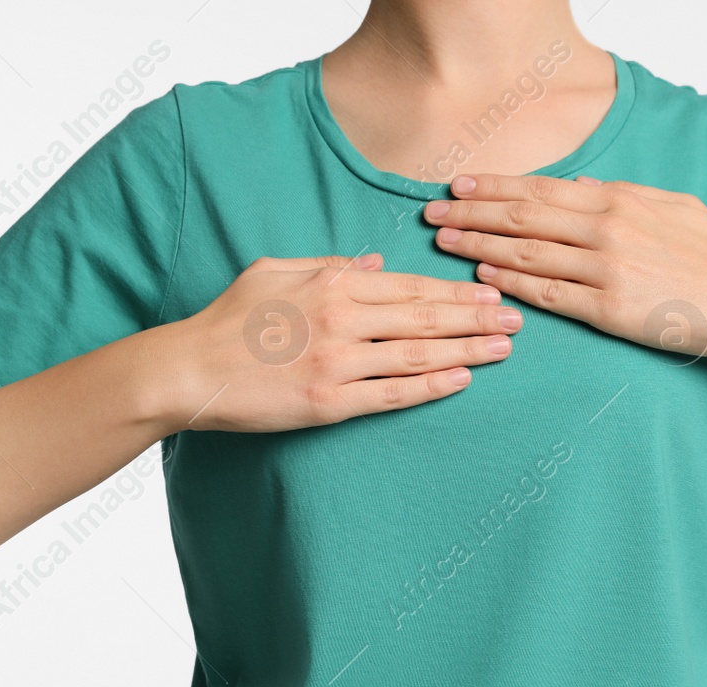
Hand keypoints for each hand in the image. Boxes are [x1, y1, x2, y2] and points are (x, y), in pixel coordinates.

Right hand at [169, 253, 521, 431]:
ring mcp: (338, 363)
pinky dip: (431, 385)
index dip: (456, 289)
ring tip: (503, 349)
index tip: (491, 290)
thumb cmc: (227, 320)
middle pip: (426, 316)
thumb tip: (372, 264)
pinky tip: (461, 380)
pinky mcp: (329, 402)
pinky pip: (393, 394)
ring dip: (467, 351)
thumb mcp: (274, 271)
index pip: (410, 285)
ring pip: (418, 354)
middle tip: (518, 319)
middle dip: (478, 317)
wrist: (188, 370)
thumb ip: (327, 264)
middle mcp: (342, 319)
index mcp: (331, 283)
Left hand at [424, 174, 706, 364]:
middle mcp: (606, 228)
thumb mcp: (674, 207)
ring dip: (478, 244)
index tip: (458, 185)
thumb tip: (577, 183)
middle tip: (431, 211)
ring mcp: (606, 268)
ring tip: (443, 241)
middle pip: (522, 216)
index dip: (493, 187)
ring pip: (526, 252)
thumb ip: (622, 193)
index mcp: (619, 200)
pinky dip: (512, 281)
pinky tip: (483, 274)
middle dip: (471, 212)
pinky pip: (549, 292)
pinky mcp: (609, 308)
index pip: (540, 190)